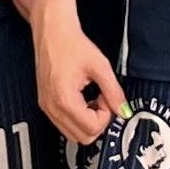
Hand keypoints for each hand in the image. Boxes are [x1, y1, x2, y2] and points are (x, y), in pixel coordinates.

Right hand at [36, 15, 124, 144]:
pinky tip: (83, 99)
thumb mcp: (100, 66)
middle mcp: (51, 106)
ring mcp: (46, 106)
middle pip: (82, 137)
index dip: (106, 115)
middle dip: (97, 122)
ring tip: (92, 98)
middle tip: (102, 100)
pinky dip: (77, 117)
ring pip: (72, 134)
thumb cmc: (71, 43)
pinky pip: (64, 123)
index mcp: (64, 99)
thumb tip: (124, 111)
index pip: (91, 128)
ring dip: (87, 121)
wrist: (52, 31)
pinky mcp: (45, 103)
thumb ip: (114, 92)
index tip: (106, 97)